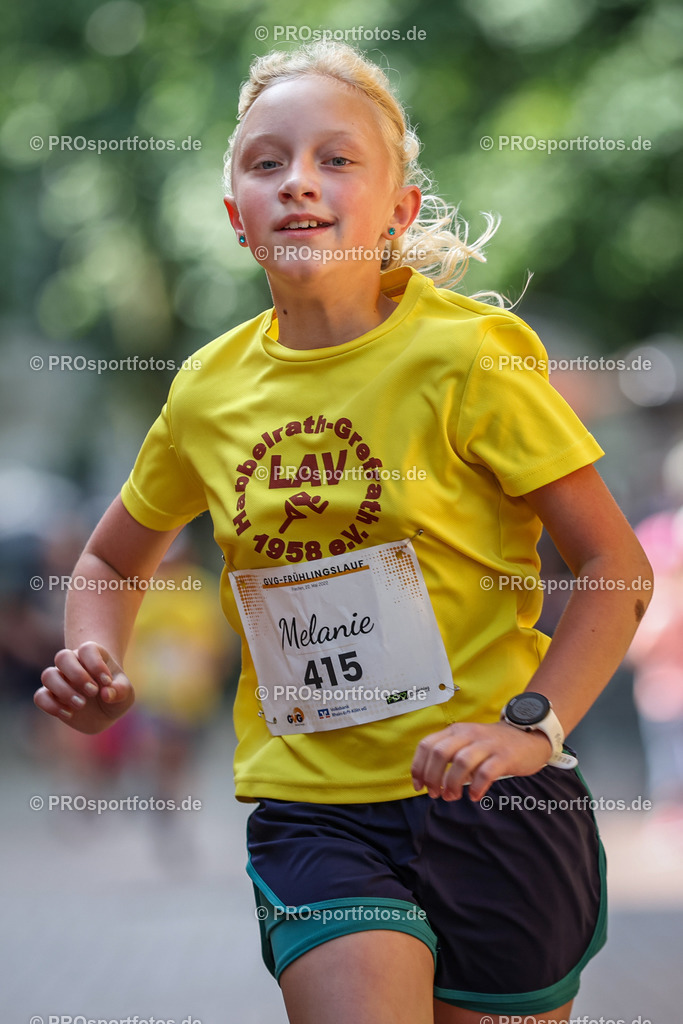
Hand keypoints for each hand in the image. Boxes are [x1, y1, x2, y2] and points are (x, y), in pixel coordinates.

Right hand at [34, 641, 133, 733]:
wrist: (106, 711)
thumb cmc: (116, 694)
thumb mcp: (125, 693)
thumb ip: (120, 690)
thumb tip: (107, 694)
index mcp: (93, 655)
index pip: (87, 649)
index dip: (95, 664)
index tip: (107, 681)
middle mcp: (73, 663)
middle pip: (62, 657)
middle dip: (77, 675)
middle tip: (93, 692)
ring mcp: (60, 679)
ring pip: (48, 675)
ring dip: (63, 690)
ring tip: (81, 705)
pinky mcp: (51, 697)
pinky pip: (40, 697)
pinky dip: (52, 706)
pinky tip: (69, 714)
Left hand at [411, 721, 551, 801]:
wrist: (529, 736)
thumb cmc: (493, 745)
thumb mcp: (467, 743)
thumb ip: (450, 756)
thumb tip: (431, 782)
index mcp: (456, 731)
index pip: (427, 744)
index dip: (418, 766)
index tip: (419, 785)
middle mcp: (469, 734)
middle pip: (440, 753)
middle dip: (432, 776)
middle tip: (435, 794)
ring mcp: (487, 744)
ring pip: (461, 762)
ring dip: (452, 783)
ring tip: (452, 797)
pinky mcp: (504, 756)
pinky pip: (486, 771)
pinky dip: (477, 786)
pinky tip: (475, 796)